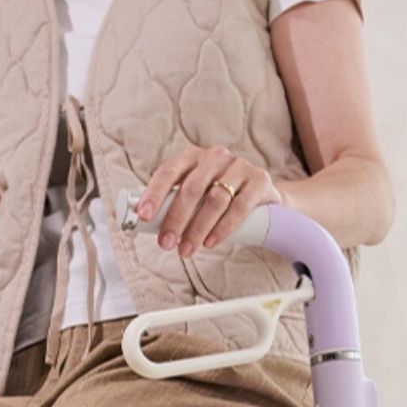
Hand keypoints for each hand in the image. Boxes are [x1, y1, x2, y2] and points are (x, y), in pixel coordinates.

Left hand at [133, 145, 283, 257]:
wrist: (261, 194)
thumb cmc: (218, 197)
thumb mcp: (195, 195)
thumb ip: (174, 203)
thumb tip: (146, 225)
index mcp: (192, 157)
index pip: (169, 172)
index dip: (155, 194)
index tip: (145, 216)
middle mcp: (215, 156)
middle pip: (191, 188)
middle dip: (176, 219)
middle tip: (166, 243)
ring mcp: (239, 166)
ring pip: (214, 199)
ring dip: (197, 229)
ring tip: (186, 250)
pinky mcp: (259, 180)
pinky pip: (239, 206)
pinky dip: (223, 227)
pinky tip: (211, 242)